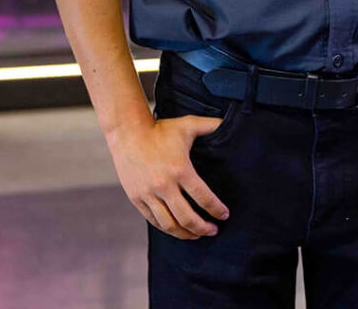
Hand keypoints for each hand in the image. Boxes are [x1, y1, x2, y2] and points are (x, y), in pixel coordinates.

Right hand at [106, 115, 229, 239]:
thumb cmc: (160, 129)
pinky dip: (167, 228)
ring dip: (185, 234)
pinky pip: (154, 220)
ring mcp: (148, 194)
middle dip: (203, 228)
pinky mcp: (136, 198)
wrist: (128, 132)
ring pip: (169, 224)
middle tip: (214, 231)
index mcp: (180, 169)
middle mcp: (164, 185)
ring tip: (197, 235)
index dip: (216, 209)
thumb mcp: (188, 124)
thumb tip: (229, 123)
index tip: (224, 215)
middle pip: (187, 218)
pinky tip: (177, 228)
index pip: (203, 198)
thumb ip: (211, 125)